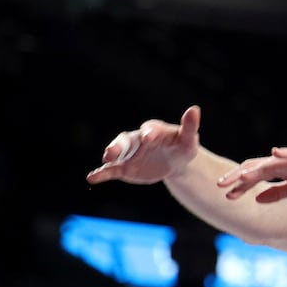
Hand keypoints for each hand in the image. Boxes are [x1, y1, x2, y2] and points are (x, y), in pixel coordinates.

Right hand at [87, 105, 201, 184]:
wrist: (174, 162)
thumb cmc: (182, 147)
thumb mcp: (188, 140)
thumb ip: (189, 126)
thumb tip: (194, 109)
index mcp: (155, 130)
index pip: (151, 129)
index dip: (149, 132)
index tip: (149, 136)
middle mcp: (138, 139)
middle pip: (126, 139)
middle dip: (119, 145)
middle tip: (113, 151)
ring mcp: (130, 153)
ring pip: (116, 152)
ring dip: (110, 154)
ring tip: (106, 159)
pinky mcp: (125, 168)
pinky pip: (111, 170)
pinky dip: (101, 173)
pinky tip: (92, 177)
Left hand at [216, 142, 286, 203]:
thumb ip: (277, 193)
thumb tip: (256, 199)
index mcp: (282, 170)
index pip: (256, 177)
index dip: (241, 186)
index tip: (226, 197)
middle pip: (258, 166)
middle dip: (239, 176)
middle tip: (220, 185)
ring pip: (273, 161)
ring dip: (256, 167)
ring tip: (240, 174)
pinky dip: (285, 153)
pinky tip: (274, 153)